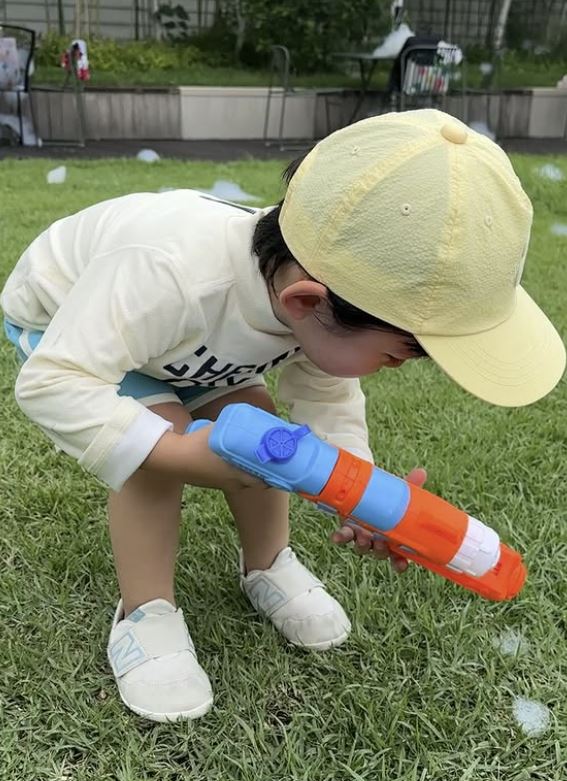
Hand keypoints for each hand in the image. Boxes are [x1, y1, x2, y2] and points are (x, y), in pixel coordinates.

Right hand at [144, 426, 264, 491]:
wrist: (173, 459)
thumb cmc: (198, 445)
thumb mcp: (220, 432)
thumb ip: (235, 428)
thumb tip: (247, 421)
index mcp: (238, 475)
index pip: (264, 480)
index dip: (276, 475)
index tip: (283, 466)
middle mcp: (233, 483)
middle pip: (257, 482)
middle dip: (265, 473)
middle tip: (271, 461)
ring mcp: (222, 485)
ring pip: (243, 482)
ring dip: (251, 474)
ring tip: (255, 461)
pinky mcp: (212, 484)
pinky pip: (231, 481)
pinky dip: (237, 474)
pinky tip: (235, 463)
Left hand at [330, 468, 426, 572]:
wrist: (365, 492)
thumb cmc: (387, 499)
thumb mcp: (400, 493)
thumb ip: (411, 485)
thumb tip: (421, 472)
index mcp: (393, 538)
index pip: (399, 557)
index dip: (400, 563)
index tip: (401, 564)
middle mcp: (377, 541)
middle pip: (380, 553)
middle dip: (381, 550)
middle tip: (382, 543)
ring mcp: (362, 536)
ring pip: (362, 547)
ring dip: (362, 544)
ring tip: (364, 536)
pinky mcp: (347, 529)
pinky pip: (343, 537)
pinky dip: (340, 538)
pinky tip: (337, 537)